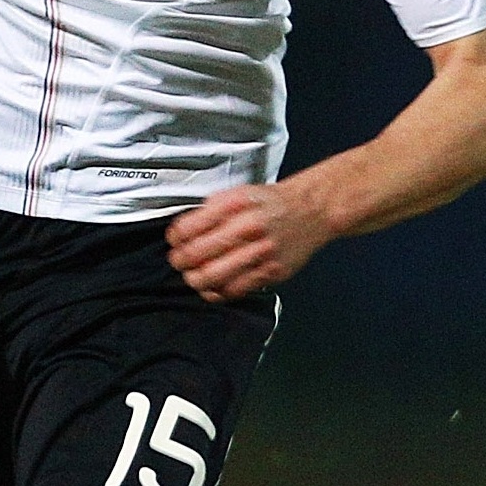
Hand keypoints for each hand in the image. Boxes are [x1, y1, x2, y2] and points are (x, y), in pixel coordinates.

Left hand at [165, 182, 331, 301]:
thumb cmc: (271, 203)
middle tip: (179, 261)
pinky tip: (214, 285)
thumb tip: (181, 232)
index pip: (188, 228)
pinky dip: (217, 292)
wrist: (311, 210)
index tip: (174, 242)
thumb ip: (208, 211)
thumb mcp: (236, 194)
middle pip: (197, 255)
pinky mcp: (271, 272)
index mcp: (234, 205)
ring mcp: (261, 253)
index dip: (174, 238)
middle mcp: (248, 228)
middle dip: (180, 261)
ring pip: (213, 277)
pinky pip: (234, 291)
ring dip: (195, 280)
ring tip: (193, 275)